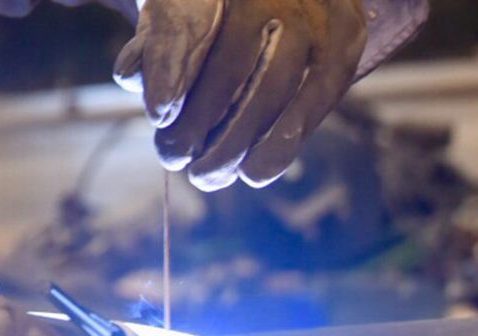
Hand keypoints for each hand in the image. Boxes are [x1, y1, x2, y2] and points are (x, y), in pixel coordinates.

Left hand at [116, 0, 368, 190]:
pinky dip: (284, 142)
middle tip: (172, 158)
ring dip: (238, 142)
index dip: (168, 71)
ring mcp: (313, 15)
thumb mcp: (192, 11)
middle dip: (200, 121)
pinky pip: (316, 98)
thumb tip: (131, 75)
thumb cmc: (232, 7)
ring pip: (274, 88)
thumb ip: (159, 37)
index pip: (184, 27)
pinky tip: (256, 173)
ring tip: (207, 176)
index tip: (158, 115)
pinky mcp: (346, 40)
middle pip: (231, 65)